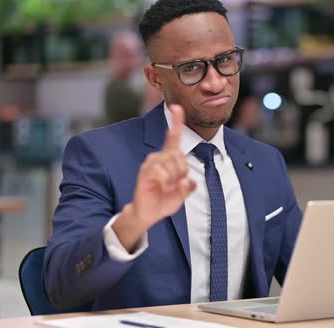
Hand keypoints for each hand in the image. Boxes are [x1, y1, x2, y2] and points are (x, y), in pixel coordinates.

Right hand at [131, 104, 196, 225]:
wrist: (148, 213)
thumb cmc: (164, 200)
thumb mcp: (181, 194)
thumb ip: (188, 187)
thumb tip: (188, 181)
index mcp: (169, 159)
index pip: (173, 138)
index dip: (176, 122)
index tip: (177, 107)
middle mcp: (158, 157)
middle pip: (179, 155)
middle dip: (182, 172)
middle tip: (175, 185)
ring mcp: (151, 164)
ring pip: (171, 163)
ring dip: (174, 178)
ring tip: (167, 187)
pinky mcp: (145, 172)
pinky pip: (161, 172)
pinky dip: (166, 182)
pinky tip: (162, 187)